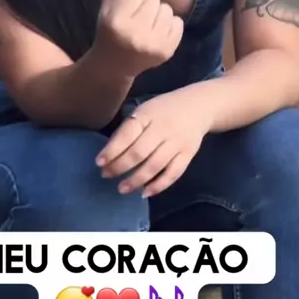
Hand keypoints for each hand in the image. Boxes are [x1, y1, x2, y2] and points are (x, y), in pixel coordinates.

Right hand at [93, 0, 183, 78]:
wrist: (113, 67)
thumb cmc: (109, 32)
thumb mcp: (106, 9)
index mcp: (116, 21)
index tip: (129, 2)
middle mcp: (135, 34)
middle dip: (147, 3)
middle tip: (138, 15)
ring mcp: (153, 45)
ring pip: (167, 9)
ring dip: (158, 13)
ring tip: (147, 24)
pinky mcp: (167, 52)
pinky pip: (178, 23)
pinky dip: (169, 24)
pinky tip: (157, 32)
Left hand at [95, 92, 213, 197]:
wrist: (199, 106)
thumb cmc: (164, 109)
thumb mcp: (145, 109)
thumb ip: (130, 128)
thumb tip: (110, 152)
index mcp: (148, 114)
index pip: (127, 134)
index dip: (112, 149)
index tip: (99, 162)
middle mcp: (163, 129)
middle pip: (139, 152)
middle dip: (120, 167)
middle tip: (106, 175)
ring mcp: (177, 143)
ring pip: (154, 166)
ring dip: (136, 180)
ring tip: (122, 188)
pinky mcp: (188, 155)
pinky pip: (173, 174)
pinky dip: (159, 186)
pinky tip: (145, 192)